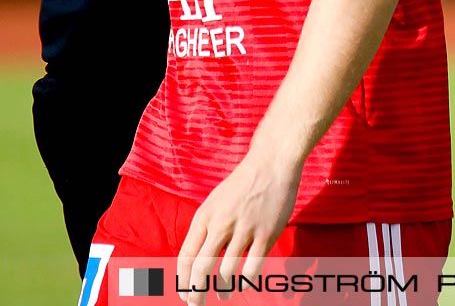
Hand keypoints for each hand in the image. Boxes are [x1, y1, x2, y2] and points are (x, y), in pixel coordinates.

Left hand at [176, 152, 302, 304]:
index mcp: (204, 216)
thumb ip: (206, 228)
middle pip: (201, 268)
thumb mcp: (215, 201)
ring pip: (226, 271)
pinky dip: (245, 281)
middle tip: (197, 304)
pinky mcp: (266, 233)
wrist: (272, 163)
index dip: (182, 281)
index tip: (185, 294)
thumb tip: (197, 259)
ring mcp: (244, 229)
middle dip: (196, 293)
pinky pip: (252, 267)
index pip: (185, 257)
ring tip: (223, 294)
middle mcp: (221, 224)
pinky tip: (244, 284)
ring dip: (222, 289)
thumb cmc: (242, 184)